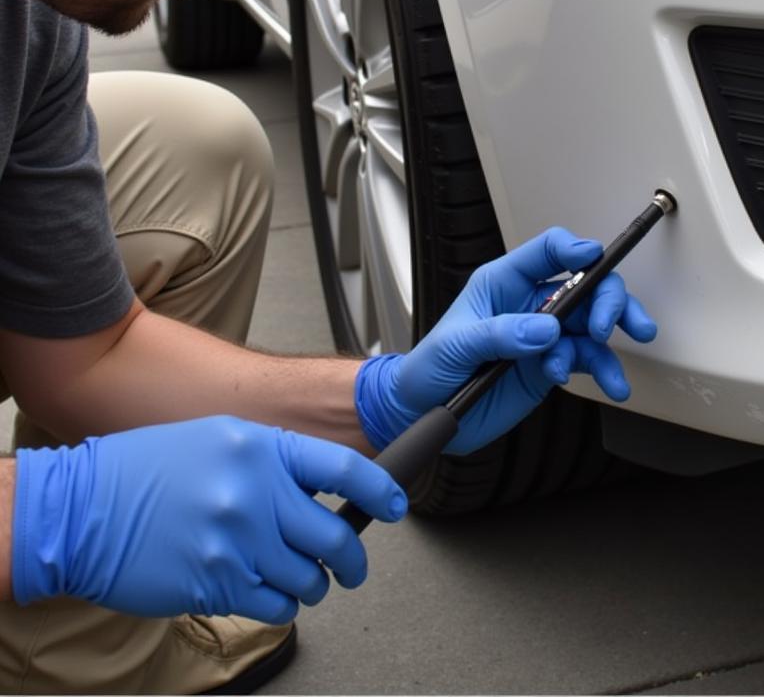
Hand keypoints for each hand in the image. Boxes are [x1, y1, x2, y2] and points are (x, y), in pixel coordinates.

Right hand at [12, 415, 406, 622]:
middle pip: (335, 536)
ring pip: (308, 578)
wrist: (82, 509)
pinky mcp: (216, 585)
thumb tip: (321, 491)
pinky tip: (270, 592)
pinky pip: (275, 606)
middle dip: (353, 559)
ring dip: (314, 584)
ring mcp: (236, 542)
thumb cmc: (149, 468)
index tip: (398, 505)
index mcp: (262, 449)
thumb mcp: (222, 440)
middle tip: (353, 567)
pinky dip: (282, 605)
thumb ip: (275, 463)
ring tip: (303, 579)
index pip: (343, 471)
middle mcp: (256, 493)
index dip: (381, 490)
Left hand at [355, 227, 656, 454]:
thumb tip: (547, 328)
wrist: (423, 413)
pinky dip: (604, 371)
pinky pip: (588, 360)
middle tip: (605, 326)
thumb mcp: (455, 345)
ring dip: (612, 339)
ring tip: (614, 370)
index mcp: (504, 282)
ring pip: (594, 322)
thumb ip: (499, 334)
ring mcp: (545, 335)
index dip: (575, 249)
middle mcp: (531, 303)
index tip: (593, 258)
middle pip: (585, 284)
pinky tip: (610, 386)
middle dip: (606, 299)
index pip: (547, 251)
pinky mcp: (552, 364)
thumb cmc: (429, 367)